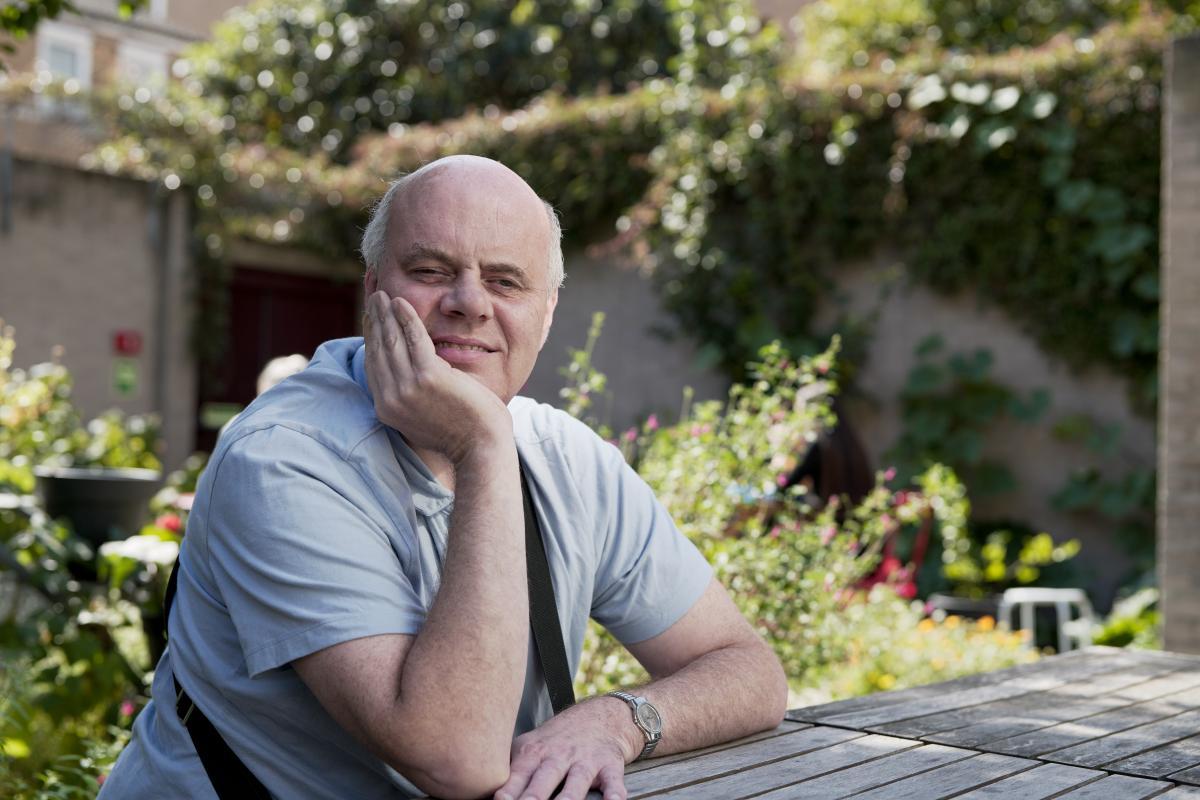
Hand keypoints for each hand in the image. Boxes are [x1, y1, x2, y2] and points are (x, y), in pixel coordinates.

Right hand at [363, 290, 510, 464]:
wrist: (481, 448)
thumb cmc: (462, 433)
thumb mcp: (423, 417)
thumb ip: (410, 398)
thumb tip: (409, 380)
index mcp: (387, 409)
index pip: (373, 366)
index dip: (370, 339)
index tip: (371, 319)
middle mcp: (391, 399)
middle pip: (377, 350)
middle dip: (374, 321)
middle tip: (373, 299)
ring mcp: (407, 388)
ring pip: (391, 341)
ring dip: (386, 314)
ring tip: (383, 295)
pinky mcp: (428, 377)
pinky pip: (413, 339)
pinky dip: (407, 317)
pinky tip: (401, 302)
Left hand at [495, 697, 640, 799]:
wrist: (601, 716)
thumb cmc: (558, 739)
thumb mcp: (529, 745)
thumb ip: (510, 769)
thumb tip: (478, 787)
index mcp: (533, 753)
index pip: (515, 777)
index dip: (506, 793)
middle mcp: (557, 757)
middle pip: (542, 781)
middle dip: (532, 799)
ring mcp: (584, 761)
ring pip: (575, 783)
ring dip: (567, 799)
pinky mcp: (609, 766)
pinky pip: (613, 783)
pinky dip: (614, 794)